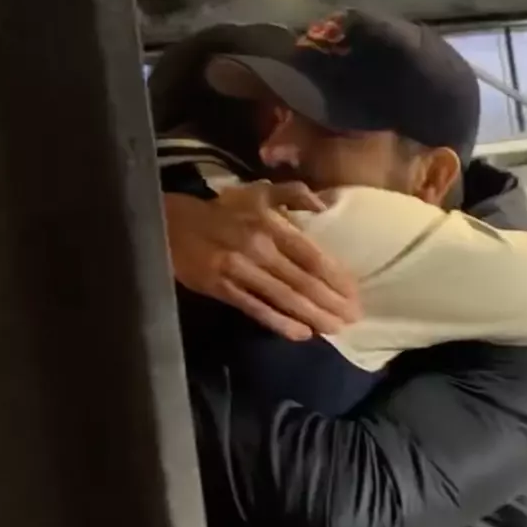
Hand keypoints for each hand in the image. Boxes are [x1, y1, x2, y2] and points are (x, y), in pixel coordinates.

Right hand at [163, 181, 360, 340]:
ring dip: (312, 316)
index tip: (356, 295)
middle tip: (354, 319)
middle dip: (331, 302)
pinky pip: (256, 309)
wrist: (171, 223)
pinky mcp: (221, 288)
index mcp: (271, 225)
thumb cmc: (223, 209)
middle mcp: (259, 248)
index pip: (312, 256)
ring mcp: (239, 270)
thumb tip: (325, 205)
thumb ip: (294, 193)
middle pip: (303, 280)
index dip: (336, 277)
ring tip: (335, 329)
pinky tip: (301, 334)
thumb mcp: (259, 191)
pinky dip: (280, 322)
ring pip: (284, 297)